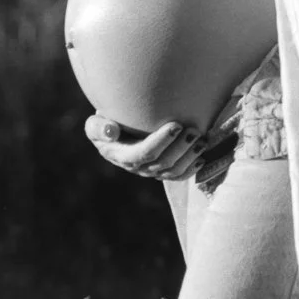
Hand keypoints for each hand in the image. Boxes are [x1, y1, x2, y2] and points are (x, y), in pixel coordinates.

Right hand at [85, 114, 211, 181]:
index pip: (143, 153)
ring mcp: (150, 171)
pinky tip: (202, 157)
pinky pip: (178, 176)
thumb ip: (99, 127)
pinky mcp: (161, 171)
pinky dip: (191, 169)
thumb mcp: (96, 124)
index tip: (176, 124)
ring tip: (202, 139)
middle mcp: (136, 167)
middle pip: (161, 163)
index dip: (161, 141)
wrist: (116, 130)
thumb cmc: (107, 122)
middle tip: (194, 130)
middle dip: (180, 148)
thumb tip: (111, 132)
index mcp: (120, 155)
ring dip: (189, 157)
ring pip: (172, 171)